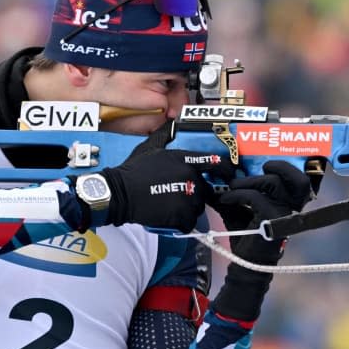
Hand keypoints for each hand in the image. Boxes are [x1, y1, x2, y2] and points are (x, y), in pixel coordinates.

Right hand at [100, 122, 233, 230]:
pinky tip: (169, 218)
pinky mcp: (181, 215)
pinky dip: (181, 224)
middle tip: (177, 197)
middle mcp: (190, 177)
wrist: (120, 193)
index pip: (216, 163)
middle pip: (206, 190)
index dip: (225, 170)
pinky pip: (190, 223)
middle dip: (195, 195)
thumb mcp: (150, 147)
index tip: (228, 175)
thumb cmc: (133, 171)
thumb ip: (165, 135)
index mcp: (185, 159)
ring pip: (198, 208)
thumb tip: (172, 124)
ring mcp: (187, 197)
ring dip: (188, 210)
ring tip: (169, 206)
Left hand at [210, 160, 312, 320]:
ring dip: (249, 180)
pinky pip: (254, 197)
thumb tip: (214, 177)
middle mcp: (291, 209)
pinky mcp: (271, 220)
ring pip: (273, 183)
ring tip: (232, 186)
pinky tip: (224, 199)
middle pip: (298, 180)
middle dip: (280, 167)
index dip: (288, 169)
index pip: (301, 183)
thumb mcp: (239, 210)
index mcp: (288, 205)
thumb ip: (234, 193)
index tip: (265, 165)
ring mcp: (284, 214)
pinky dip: (236, 194)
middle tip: (260, 168)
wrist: (244, 264)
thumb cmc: (245, 236)